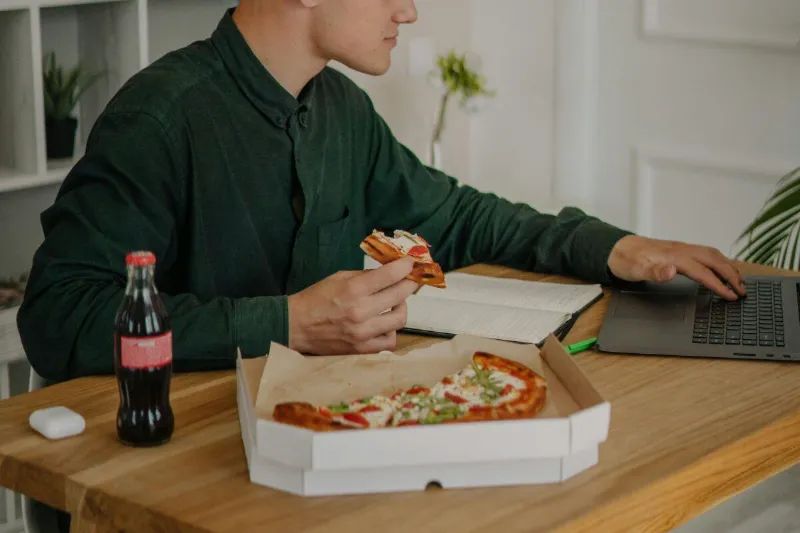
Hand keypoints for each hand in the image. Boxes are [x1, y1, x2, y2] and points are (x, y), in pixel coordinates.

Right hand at [288, 257, 418, 354]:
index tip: (410, 264)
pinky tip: (384, 324)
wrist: (296, 327)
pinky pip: (390, 341)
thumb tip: (390, 272)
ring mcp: (363, 333)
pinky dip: (390, 331)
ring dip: (401, 308)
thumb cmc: (316, 299)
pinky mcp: (362, 349)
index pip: (390, 275)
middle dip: (408, 284)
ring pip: (400, 319)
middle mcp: (361, 311)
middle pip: (400, 295)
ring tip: (394, 304)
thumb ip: (365, 275)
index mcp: (353, 289)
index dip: (405, 267)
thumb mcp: (339, 278)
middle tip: (409, 281)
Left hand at [608, 235, 745, 300]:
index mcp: (674, 257)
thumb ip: (654, 271)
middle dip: (731, 275)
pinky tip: (719, 268)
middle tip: (743, 291)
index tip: (731, 296)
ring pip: (712, 254)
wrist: (616, 248)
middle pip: (714, 260)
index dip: (719, 285)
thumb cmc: (625, 261)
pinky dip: (718, 261)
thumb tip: (671, 271)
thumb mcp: (635, 270)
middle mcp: (681, 250)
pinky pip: (705, 253)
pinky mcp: (678, 250)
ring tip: (738, 280)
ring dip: (728, 266)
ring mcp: (681, 248)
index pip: (703, 272)